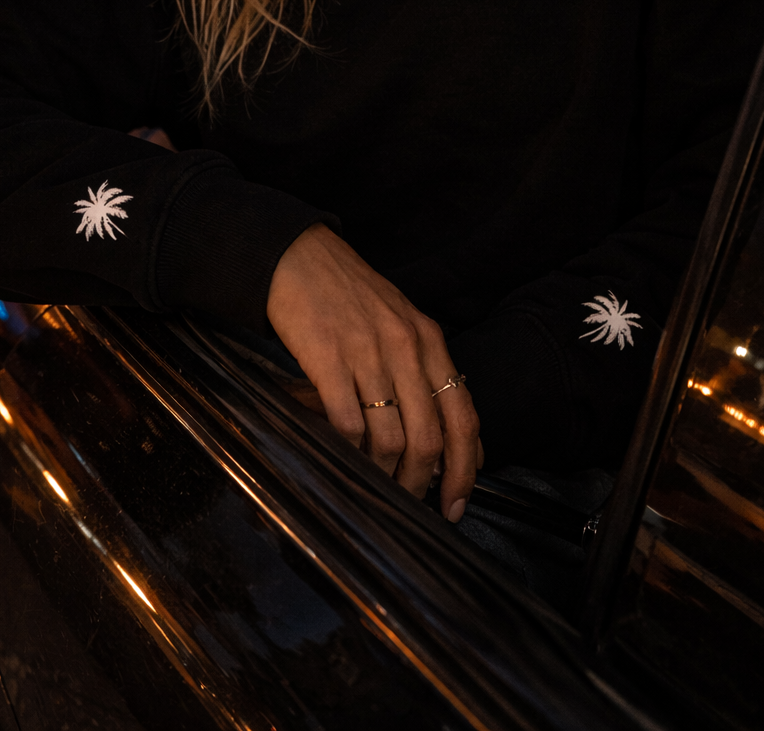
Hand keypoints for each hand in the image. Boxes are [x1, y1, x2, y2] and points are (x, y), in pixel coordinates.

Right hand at [266, 224, 481, 520]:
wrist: (297, 255)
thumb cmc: (348, 294)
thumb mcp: (400, 321)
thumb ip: (424, 369)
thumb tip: (446, 434)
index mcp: (429, 339)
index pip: (463, 415)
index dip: (465, 468)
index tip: (457, 504)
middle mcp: (406, 346)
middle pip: (431, 436)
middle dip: (424, 483)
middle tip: (413, 507)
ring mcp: (367, 352)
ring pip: (391, 437)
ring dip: (386, 475)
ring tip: (376, 489)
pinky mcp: (328, 357)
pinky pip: (347, 422)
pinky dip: (350, 452)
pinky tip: (344, 460)